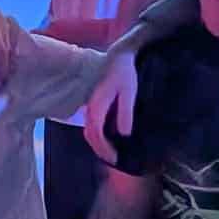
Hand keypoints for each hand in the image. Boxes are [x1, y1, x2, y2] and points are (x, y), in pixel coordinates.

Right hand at [84, 48, 139, 163]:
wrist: (118, 58)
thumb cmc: (124, 73)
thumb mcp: (129, 91)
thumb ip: (125, 111)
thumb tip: (124, 134)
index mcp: (97, 105)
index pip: (96, 132)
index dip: (104, 148)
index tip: (115, 158)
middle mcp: (90, 108)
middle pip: (89, 134)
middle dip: (100, 150)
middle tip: (114, 160)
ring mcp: (90, 107)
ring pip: (89, 131)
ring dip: (97, 144)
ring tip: (111, 154)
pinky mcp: (93, 106)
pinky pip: (92, 125)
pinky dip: (97, 137)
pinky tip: (108, 140)